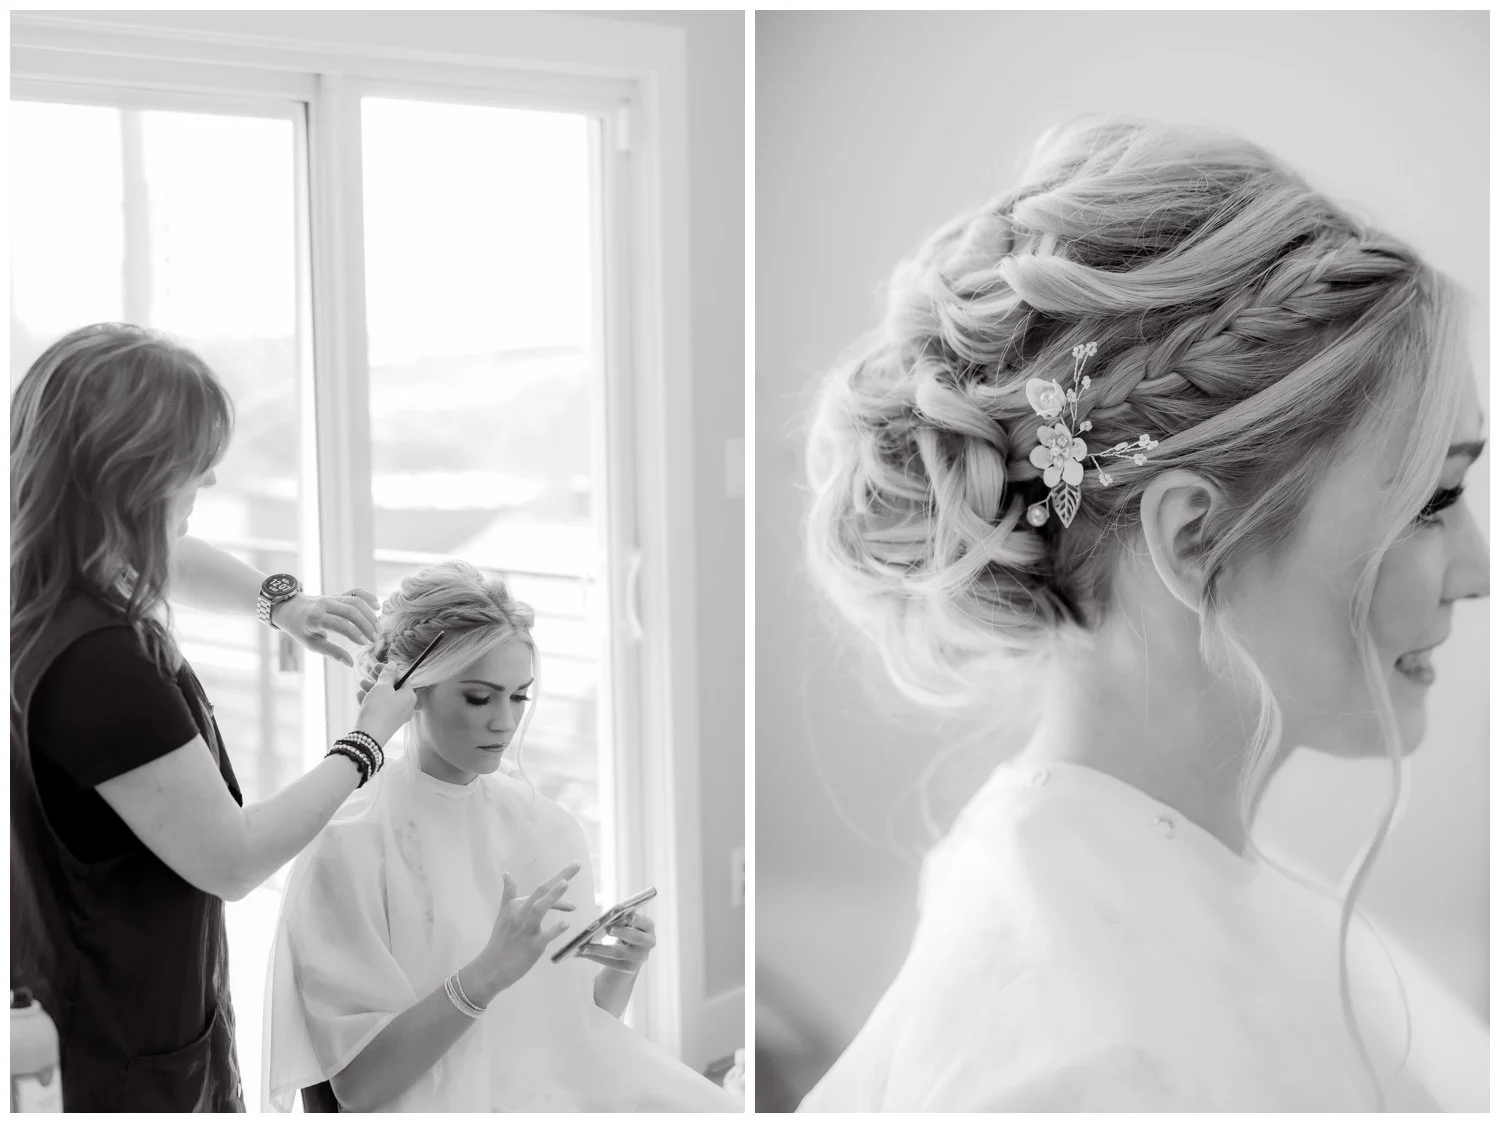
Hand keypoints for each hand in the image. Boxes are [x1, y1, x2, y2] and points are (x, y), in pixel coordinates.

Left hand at [273, 588, 379, 667]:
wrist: (291, 608)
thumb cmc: (300, 629)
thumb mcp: (311, 644)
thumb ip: (331, 652)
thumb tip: (350, 664)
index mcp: (315, 617)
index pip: (339, 624)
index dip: (354, 633)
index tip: (364, 644)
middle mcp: (325, 604)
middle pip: (351, 610)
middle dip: (366, 624)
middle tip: (374, 638)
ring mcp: (332, 596)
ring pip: (356, 601)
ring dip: (370, 615)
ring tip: (377, 629)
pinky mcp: (338, 594)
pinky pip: (355, 592)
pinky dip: (368, 597)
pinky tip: (377, 606)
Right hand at [354, 663, 417, 745]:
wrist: (368, 737)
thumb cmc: (378, 710)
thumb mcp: (382, 687)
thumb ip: (388, 674)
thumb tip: (394, 665)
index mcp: (410, 697)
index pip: (403, 678)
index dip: (390, 671)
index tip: (377, 666)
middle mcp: (407, 707)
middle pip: (393, 688)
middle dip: (379, 680)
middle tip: (369, 673)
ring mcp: (396, 717)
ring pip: (385, 698)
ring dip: (373, 689)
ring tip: (361, 684)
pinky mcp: (386, 723)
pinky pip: (379, 708)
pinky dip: (370, 701)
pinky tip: (360, 695)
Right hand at [468, 864, 580, 1002]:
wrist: (491, 967)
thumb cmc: (501, 940)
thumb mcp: (503, 914)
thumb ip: (508, 894)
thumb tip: (507, 873)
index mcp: (516, 906)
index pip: (540, 889)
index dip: (557, 878)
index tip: (573, 872)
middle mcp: (521, 914)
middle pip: (541, 892)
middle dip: (560, 877)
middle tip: (577, 864)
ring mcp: (526, 930)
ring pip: (539, 909)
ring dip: (552, 897)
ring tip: (565, 884)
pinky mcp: (532, 946)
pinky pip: (545, 936)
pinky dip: (555, 930)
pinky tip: (566, 924)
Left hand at [578, 910, 655, 974]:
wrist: (630, 951)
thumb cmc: (626, 929)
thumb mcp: (627, 922)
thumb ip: (621, 919)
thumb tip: (606, 917)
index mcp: (649, 927)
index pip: (646, 922)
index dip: (639, 919)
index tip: (629, 914)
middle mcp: (648, 943)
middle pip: (635, 938)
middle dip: (621, 932)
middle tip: (607, 928)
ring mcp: (639, 957)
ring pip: (619, 953)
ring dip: (600, 949)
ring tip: (585, 946)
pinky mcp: (628, 968)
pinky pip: (611, 963)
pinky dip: (596, 957)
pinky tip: (583, 953)